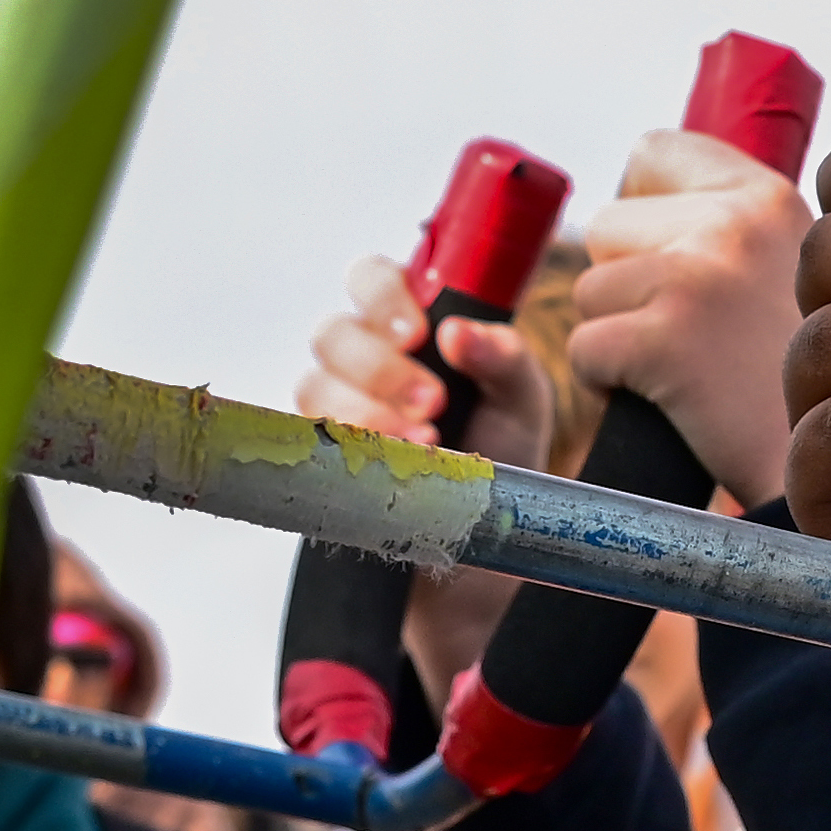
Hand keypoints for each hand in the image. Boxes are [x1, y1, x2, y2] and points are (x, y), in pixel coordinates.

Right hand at [298, 253, 553, 703]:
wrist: (483, 551)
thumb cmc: (504, 461)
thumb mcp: (523, 404)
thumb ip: (505, 359)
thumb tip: (459, 332)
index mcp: (411, 327)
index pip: (371, 279)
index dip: (384, 296)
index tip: (420, 334)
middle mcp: (362, 361)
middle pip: (332, 332)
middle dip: (378, 366)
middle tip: (433, 404)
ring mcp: (332, 411)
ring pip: (312, 385)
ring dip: (364, 412)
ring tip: (423, 444)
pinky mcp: (317, 461)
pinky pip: (307, 441)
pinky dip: (349, 449)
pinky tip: (393, 465)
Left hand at [566, 126, 805, 506]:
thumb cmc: (822, 383)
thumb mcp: (811, 273)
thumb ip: (743, 228)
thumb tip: (643, 176)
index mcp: (770, 195)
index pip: (655, 152)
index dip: (648, 209)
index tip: (677, 260)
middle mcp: (737, 220)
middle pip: (609, 225)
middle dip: (630, 281)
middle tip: (694, 334)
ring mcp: (700, 275)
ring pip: (591, 292)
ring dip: (619, 337)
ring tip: (688, 372)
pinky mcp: (667, 340)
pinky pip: (587, 350)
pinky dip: (610, 386)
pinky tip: (672, 404)